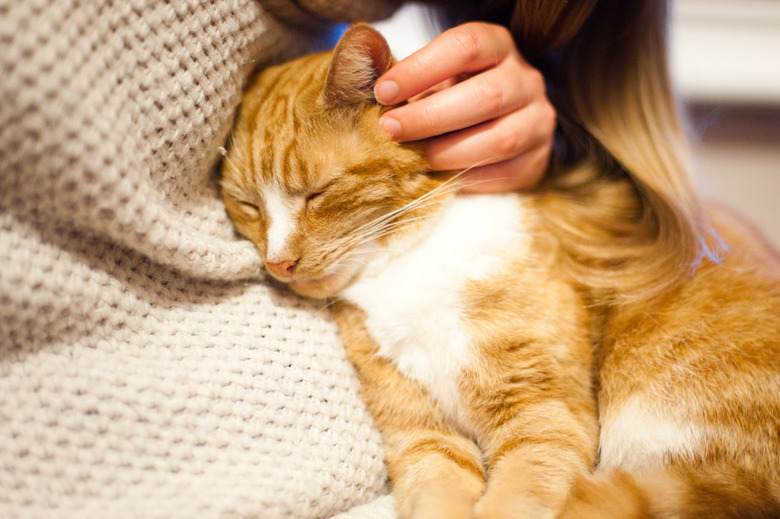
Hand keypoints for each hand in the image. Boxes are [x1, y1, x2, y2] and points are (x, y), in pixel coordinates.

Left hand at [374, 22, 555, 192]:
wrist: (501, 123)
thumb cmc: (454, 95)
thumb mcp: (434, 77)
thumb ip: (405, 78)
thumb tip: (363, 72)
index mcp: (498, 46)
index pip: (464, 46)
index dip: (421, 68)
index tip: (383, 92)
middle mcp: (526, 79)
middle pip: (486, 95)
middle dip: (431, 116)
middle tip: (390, 130)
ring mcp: (538, 120)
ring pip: (500, 139)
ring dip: (449, 152)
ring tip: (413, 160)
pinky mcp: (539, 159)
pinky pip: (505, 174)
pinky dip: (468, 179)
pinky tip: (441, 178)